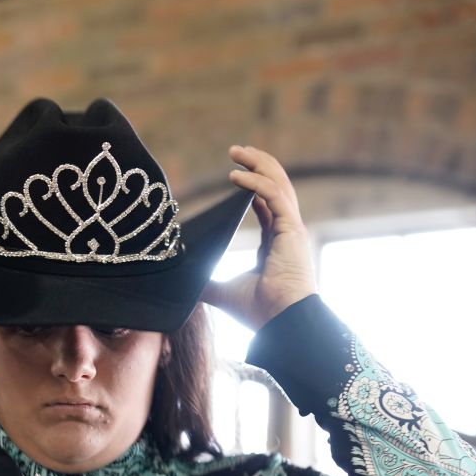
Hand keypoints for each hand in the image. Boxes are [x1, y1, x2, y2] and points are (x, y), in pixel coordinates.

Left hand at [201, 145, 316, 329]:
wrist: (281, 324)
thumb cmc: (261, 312)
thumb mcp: (224, 292)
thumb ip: (208, 282)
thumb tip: (184, 280)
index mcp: (275, 242)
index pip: (267, 204)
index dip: (252, 185)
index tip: (234, 173)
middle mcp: (286, 231)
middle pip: (276, 186)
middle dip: (257, 164)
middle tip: (236, 151)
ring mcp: (291, 228)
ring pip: (279, 183)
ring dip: (258, 164)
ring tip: (237, 151)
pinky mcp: (291, 229)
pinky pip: (274, 195)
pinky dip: (255, 182)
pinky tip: (235, 175)